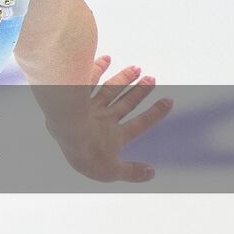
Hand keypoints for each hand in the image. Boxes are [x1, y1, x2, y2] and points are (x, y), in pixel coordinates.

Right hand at [49, 55, 173, 182]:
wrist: (64, 134)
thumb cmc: (85, 153)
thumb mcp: (112, 171)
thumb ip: (131, 172)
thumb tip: (150, 174)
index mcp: (112, 136)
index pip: (139, 124)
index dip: (155, 113)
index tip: (170, 101)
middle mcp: (101, 120)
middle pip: (125, 103)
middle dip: (139, 91)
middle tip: (152, 78)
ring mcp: (89, 107)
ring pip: (110, 90)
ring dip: (124, 79)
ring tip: (137, 68)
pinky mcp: (76, 95)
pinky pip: (89, 80)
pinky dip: (97, 69)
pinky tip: (106, 59)